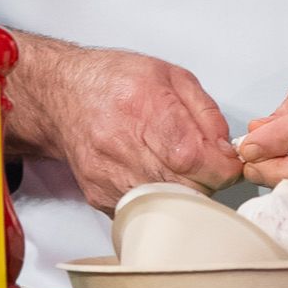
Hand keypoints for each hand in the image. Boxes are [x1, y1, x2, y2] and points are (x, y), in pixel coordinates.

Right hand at [13, 39, 237, 211]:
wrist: (62, 95)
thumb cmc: (114, 81)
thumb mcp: (170, 76)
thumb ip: (206, 113)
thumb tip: (226, 151)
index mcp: (144, 107)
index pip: (198, 160)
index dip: (224, 167)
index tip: (226, 161)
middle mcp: (122, 145)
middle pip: (188, 188)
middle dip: (208, 180)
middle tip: (203, 163)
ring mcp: (108, 176)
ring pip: (169, 205)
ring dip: (184, 192)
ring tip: (177, 168)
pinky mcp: (100, 197)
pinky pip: (145, 210)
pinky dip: (159, 198)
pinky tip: (152, 175)